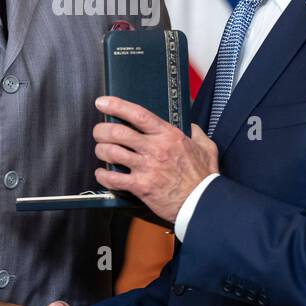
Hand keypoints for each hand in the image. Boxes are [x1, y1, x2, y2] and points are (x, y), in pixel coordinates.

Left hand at [92, 96, 217, 223]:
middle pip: (117, 132)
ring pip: (111, 152)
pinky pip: (113, 179)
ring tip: (102, 151)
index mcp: (168, 135)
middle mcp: (155, 149)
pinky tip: (103, 174)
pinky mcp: (141, 186)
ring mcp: (146, 168)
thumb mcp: (206, 147)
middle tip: (99, 132)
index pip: (138, 114)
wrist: (203, 203)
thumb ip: (197, 133)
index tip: (103, 102)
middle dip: (102, 130)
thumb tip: (191, 126)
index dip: (117, 106)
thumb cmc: (203, 177)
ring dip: (101, 151)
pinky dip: (102, 175)